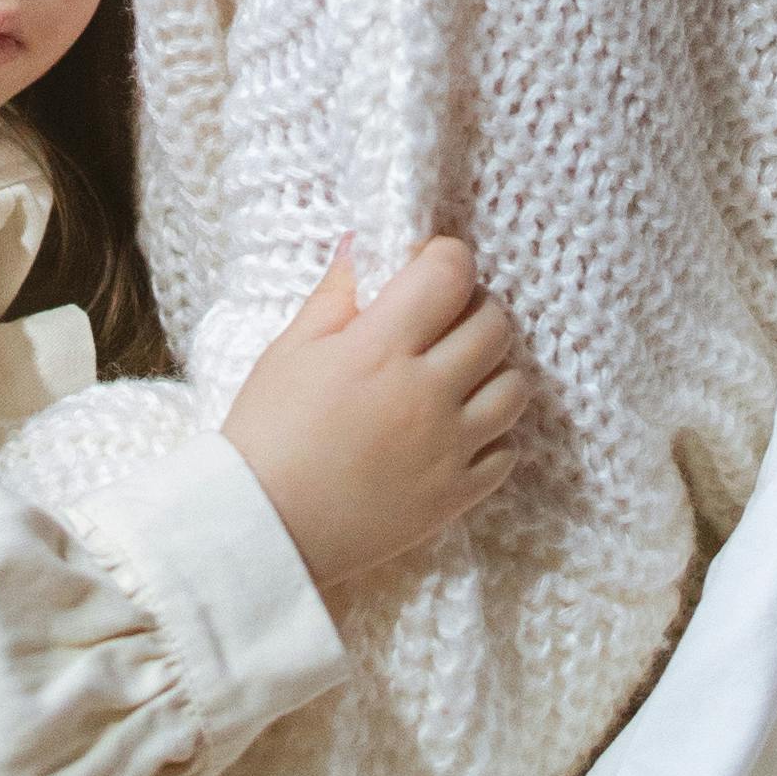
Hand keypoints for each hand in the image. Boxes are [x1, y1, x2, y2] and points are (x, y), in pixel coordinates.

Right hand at [221, 236, 530, 594]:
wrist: (261, 530)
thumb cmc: (265, 435)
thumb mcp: (288, 351)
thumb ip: (336, 296)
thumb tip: (366, 245)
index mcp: (380, 348)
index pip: (450, 274)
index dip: (445, 257)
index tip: (426, 267)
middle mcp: (426, 393)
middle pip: (495, 324)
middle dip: (473, 307)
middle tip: (441, 320)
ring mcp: (449, 448)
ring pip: (515, 386)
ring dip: (491, 370)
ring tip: (455, 377)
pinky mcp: (456, 497)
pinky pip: (507, 452)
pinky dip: (492, 435)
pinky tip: (455, 432)